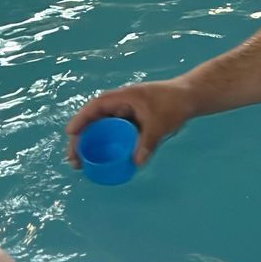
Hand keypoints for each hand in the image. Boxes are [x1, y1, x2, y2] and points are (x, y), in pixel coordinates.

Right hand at [64, 77, 195, 167]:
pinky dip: (104, 143)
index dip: (81, 119)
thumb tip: (136, 163)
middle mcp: (120, 103)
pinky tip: (100, 159)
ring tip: (81, 164)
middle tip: (74, 160)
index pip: (96, 106)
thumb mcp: (160, 123)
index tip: (70, 133)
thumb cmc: (174, 104)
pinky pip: (112, 132)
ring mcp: (125, 112)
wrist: (190, 97)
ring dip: (90, 143)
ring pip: (101, 127)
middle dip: (81, 138)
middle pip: (94, 119)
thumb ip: (148, 142)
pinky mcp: (131, 120)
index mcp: (124, 97)